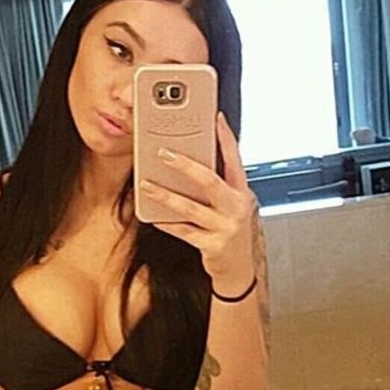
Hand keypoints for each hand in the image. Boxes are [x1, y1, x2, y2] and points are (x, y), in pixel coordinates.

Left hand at [139, 112, 257, 293]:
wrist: (240, 272)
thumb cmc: (232, 234)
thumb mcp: (233, 207)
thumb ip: (219, 188)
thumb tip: (191, 166)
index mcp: (243, 193)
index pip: (235, 159)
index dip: (226, 138)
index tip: (215, 118)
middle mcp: (237, 208)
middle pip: (209, 181)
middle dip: (185, 165)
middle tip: (163, 153)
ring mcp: (226, 228)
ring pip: (190, 207)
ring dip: (166, 195)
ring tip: (146, 185)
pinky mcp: (213, 246)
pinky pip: (185, 231)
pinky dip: (168, 223)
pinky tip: (155, 217)